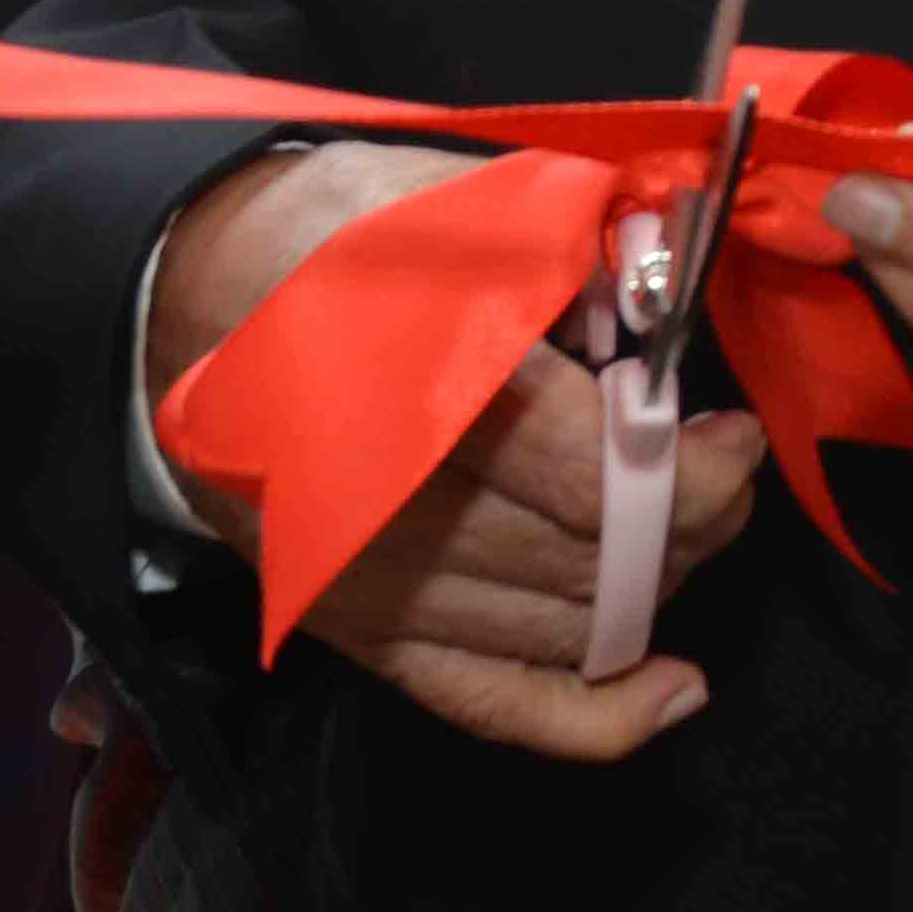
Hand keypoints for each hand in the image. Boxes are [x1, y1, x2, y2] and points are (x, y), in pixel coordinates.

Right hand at [145, 141, 759, 763]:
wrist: (184, 294)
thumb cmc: (340, 232)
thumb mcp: (455, 196)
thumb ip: (576, 256)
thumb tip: (677, 322)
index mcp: (407, 371)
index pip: (586, 468)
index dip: (687, 469)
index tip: (728, 434)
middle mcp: (379, 495)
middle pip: (585, 557)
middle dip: (687, 523)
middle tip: (719, 472)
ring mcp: (358, 577)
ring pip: (556, 630)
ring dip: (652, 589)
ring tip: (685, 529)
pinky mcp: (346, 627)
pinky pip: (486, 701)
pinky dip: (590, 715)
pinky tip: (671, 689)